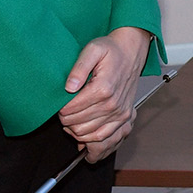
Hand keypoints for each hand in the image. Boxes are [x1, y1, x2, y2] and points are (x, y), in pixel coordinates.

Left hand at [58, 27, 153, 161]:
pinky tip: (84, 136)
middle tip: (64, 112)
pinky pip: (105, 139)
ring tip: (71, 122)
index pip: (71, 110)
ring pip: (89, 135)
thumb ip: (79, 67)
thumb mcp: (92, 50)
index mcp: (103, 89)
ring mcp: (120, 113)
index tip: (59, 104)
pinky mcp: (125, 118)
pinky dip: (92, 142)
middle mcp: (113, 104)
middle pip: (78, 125)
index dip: (60, 109)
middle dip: (66, 121)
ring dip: (76, 132)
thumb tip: (69, 87)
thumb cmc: (112, 50)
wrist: (132, 52)